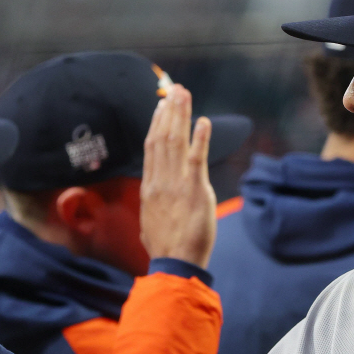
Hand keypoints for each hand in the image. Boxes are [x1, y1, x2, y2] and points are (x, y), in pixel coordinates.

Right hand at [139, 85, 216, 268]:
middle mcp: (160, 180)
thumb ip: (153, 206)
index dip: (156, 124)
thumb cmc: (165, 248)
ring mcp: (176, 183)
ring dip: (181, 116)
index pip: (151, 147)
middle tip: (174, 90)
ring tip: (184, 95)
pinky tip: (203, 121)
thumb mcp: (149, 223)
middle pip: (162, 137)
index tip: (160, 107)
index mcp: (149, 187)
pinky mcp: (195, 190)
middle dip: (169, 111)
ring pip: (176, 142)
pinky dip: (199, 138)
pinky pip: (196, 158)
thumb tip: (153, 203)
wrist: (175, 263)